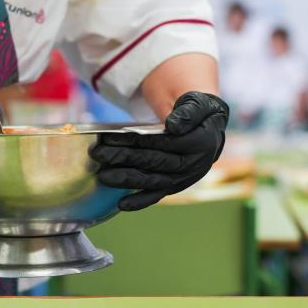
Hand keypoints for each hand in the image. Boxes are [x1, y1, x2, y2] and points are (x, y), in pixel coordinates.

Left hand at [90, 92, 228, 210]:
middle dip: (123, 158)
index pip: (163, 143)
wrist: (209, 127)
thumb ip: (188, 112)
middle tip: (97, 154)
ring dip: (126, 179)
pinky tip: (121, 204)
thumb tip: (172, 126)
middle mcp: (194, 165)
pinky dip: (140, 201)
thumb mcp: (198, 103)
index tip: (111, 136)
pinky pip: (157, 194)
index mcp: (201, 143)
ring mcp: (185, 178)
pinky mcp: (176, 185)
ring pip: (153, 180)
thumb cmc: (200, 112)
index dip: (136, 140)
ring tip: (102, 175)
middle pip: (154, 162)